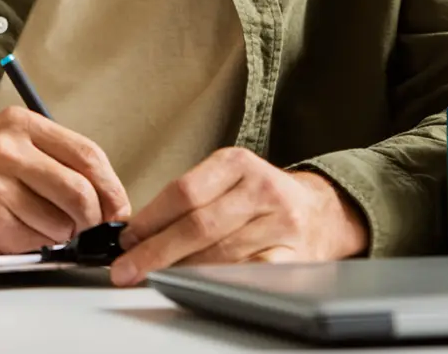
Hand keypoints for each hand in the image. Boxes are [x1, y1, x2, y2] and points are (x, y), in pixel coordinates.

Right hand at [0, 107, 130, 257]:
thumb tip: (106, 199)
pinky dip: (36, 244)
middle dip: (92, 219)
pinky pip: (37, 240)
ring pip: (62, 221)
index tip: (116, 210)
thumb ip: (55, 163)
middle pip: (81, 190)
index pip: (88, 154)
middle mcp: (10, 147)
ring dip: (59, 235)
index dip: (110, 188)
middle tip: (86, 229)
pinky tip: (11, 231)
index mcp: (21, 124)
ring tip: (31, 224)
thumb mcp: (9, 149)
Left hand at [108, 147, 366, 286]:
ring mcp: (280, 222)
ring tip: (154, 276)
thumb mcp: (227, 180)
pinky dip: (219, 281)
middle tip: (128, 268)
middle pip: (198, 224)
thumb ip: (187, 199)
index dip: (150, 219)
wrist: (320, 212)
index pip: (183, 191)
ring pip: (220, 253)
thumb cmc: (261, 198)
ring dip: (181, 270)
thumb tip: (137, 233)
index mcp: (237, 162)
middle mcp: (261, 187)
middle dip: (156, 251)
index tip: (126, 239)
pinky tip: (198, 284)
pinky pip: (248, 273)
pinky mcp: (293, 254)